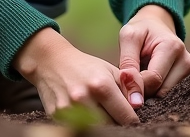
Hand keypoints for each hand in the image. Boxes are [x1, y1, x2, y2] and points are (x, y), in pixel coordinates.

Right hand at [12, 28, 138, 124]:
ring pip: (96, 129)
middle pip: (111, 126)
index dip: (131, 119)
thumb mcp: (110, 71)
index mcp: (101, 86)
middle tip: (115, 114)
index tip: (131, 117)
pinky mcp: (57, 116)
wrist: (51, 61)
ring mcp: (69, 110)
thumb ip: (128, 88)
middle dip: (116, 122)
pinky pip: (78, 127)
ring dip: (102, 124)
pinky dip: (84, 123)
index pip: (127, 117)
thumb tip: (139, 106)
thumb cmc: (85, 66)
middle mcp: (84, 99)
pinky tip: (85, 113)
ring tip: (101, 112)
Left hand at [117, 4, 189, 106]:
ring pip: (164, 97)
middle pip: (160, 91)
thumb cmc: (140, 31)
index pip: (153, 79)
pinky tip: (148, 81)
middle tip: (129, 78)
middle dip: (142, 90)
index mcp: (172, 47)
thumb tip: (134, 98)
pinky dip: (155, 92)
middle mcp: (186, 61)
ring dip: (148, 92)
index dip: (134, 86)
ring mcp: (189, 73)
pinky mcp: (188, 80)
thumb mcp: (128, 37)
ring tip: (140, 76)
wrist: (157, 25)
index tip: (120, 84)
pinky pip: (168, 96)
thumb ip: (128, 64)